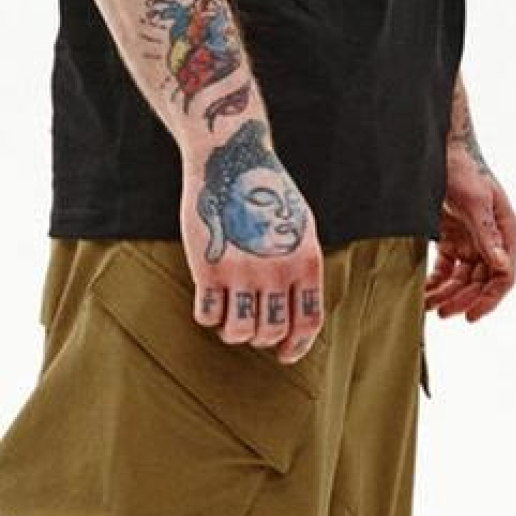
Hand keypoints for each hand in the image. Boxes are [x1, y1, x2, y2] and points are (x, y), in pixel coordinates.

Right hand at [178, 128, 324, 366]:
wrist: (231, 160)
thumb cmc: (265, 193)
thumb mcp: (299, 227)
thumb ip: (301, 267)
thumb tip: (299, 312)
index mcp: (305, 262)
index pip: (308, 323)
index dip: (296, 347)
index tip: (283, 354)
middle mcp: (277, 271)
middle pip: (272, 332)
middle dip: (261, 339)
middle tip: (251, 329)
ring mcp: (243, 271)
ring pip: (239, 332)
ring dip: (233, 333)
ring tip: (229, 320)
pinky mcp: (209, 267)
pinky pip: (207, 315)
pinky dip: (208, 317)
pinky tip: (208, 302)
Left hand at [426, 154, 515, 323]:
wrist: (439, 149)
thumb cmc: (463, 169)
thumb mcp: (475, 201)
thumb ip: (487, 234)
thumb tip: (501, 266)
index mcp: (506, 233)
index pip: (504, 276)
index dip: (490, 299)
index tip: (471, 315)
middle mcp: (492, 241)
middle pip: (482, 282)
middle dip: (463, 299)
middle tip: (442, 312)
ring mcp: (471, 241)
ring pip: (463, 279)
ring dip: (448, 295)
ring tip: (429, 306)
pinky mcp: (451, 240)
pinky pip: (447, 269)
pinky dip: (437, 282)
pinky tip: (425, 292)